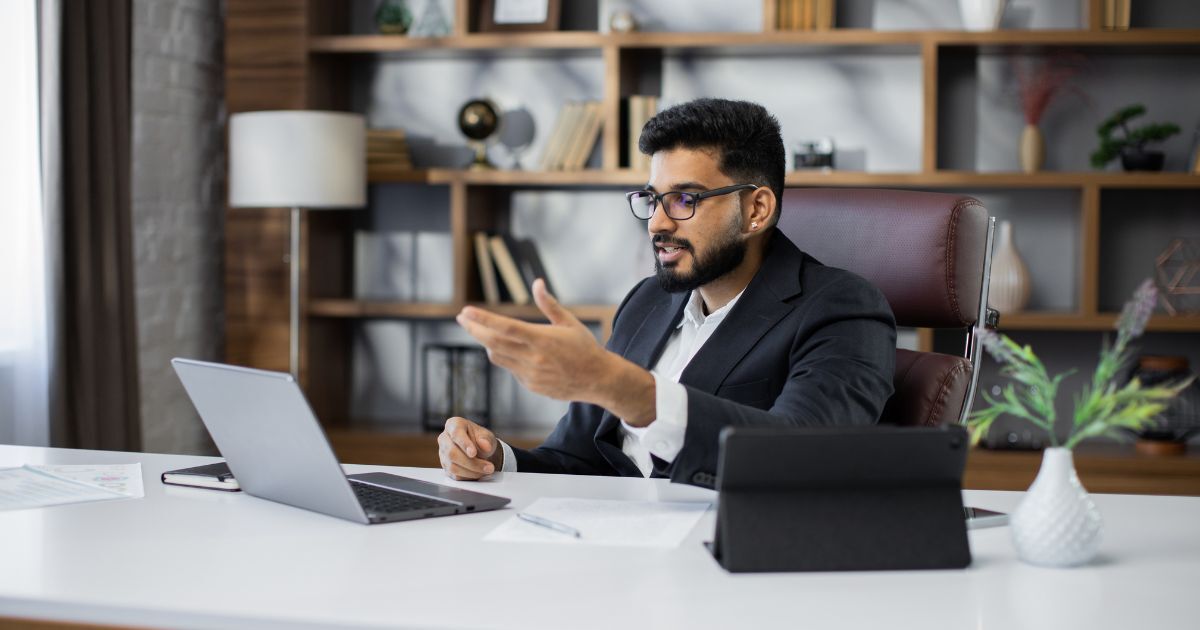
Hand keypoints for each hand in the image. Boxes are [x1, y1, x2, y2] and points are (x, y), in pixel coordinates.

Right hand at [438, 417, 501, 480]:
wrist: (480, 450)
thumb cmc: (481, 439)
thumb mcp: (487, 436)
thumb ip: (486, 440)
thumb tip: (485, 446)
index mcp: (453, 424)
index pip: (456, 433)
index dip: (464, 444)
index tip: (473, 453)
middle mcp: (444, 438)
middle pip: (452, 453)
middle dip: (472, 462)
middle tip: (488, 467)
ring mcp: (443, 454)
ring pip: (453, 466)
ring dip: (472, 471)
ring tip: (487, 470)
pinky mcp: (445, 467)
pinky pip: (455, 475)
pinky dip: (470, 476)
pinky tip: (479, 473)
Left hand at [456, 279, 657, 424]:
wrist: (598, 379)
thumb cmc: (584, 347)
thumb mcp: (569, 322)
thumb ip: (548, 304)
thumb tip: (537, 283)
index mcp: (542, 339)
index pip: (505, 327)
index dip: (482, 319)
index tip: (466, 311)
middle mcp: (533, 358)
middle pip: (493, 343)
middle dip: (474, 329)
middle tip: (463, 318)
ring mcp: (530, 374)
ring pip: (498, 356)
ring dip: (488, 343)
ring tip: (483, 331)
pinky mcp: (531, 385)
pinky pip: (510, 369)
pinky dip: (505, 356)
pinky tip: (509, 349)